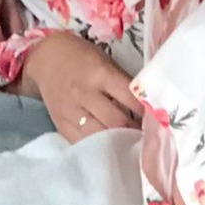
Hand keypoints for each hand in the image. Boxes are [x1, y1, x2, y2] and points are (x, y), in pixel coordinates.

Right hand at [24, 32, 141, 143]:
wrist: (46, 58)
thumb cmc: (83, 58)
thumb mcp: (106, 63)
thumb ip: (124, 85)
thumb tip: (147, 110)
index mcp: (100, 74)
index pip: (130, 99)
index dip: (147, 113)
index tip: (158, 122)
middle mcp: (84, 94)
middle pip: (117, 122)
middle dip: (135, 132)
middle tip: (148, 138)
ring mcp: (70, 112)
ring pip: (100, 136)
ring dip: (118, 142)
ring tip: (131, 144)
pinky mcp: (61, 125)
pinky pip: (84, 143)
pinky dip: (100, 147)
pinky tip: (110, 146)